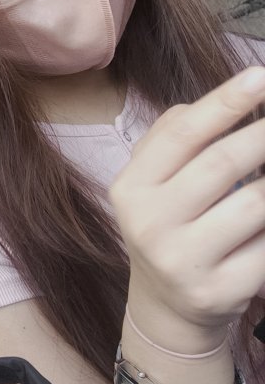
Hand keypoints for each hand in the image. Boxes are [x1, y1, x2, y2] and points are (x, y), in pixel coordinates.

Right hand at [109, 66, 264, 349]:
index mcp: (132, 188)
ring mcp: (183, 261)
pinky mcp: (218, 291)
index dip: (224, 101)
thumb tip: (234, 100)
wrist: (167, 308)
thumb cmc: (172, 223)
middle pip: (222, 164)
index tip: (262, 76)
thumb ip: (178, 137)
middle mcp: (149, 224)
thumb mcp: (155, 181)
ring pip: (254, 205)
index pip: (181, 134)